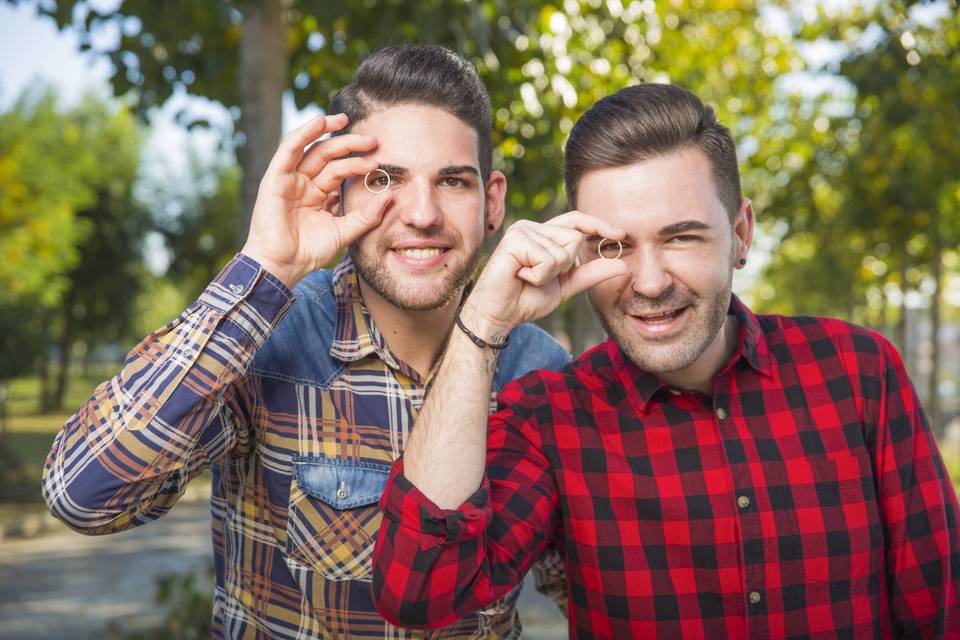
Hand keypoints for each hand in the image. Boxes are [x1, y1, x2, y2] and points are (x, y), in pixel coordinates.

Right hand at [241, 113, 391, 287]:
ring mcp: (289, 180)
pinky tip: (320, 122)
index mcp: (318, 195)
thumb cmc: (309, 252)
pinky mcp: (275, 178)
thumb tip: (391, 195)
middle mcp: (304, 184)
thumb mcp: (345, 231)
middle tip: (372, 140)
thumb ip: (367, 215)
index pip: (340, 171)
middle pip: (328, 156)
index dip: (358, 163)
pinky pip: (289, 149)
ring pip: (310, 148)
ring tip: (345, 120)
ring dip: (327, 131)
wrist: (283, 265)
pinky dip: (304, 133)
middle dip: (350, 145)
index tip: (378, 161)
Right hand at [461, 211, 627, 337]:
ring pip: (562, 251)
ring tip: (526, 278)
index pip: (576, 222)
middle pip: (574, 238)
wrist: (499, 315)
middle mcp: (531, 227)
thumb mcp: (565, 286)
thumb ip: (590, 274)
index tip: (621, 234)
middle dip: (563, 266)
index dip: (598, 225)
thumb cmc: (526, 299)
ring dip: (549, 274)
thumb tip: (622, 264)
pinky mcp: (513, 240)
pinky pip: (547, 259)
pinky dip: (538, 276)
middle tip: (537, 277)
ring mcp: (521, 230)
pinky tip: (520, 276)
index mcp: (542, 234)